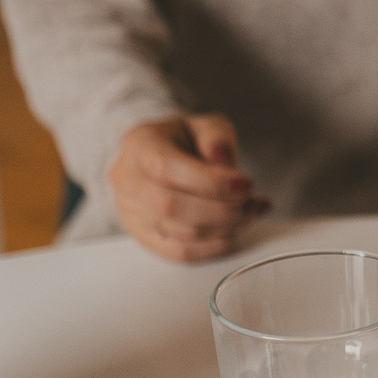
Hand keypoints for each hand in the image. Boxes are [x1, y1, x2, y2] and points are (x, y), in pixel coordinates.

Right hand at [108, 115, 265, 263]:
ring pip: (179, 233)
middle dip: (221, 210)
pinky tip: (235, 229)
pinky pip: (180, 252)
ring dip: (224, 228)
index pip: (166, 166)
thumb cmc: (186, 141)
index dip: (209, 181)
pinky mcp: (143, 237)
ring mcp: (131, 212)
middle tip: (250, 202)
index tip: (246, 184)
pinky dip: (215, 245)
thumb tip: (222, 158)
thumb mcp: (205, 124)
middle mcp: (127, 180)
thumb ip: (216, 136)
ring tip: (250, 211)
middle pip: (169, 206)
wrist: (162, 158)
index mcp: (140, 145)